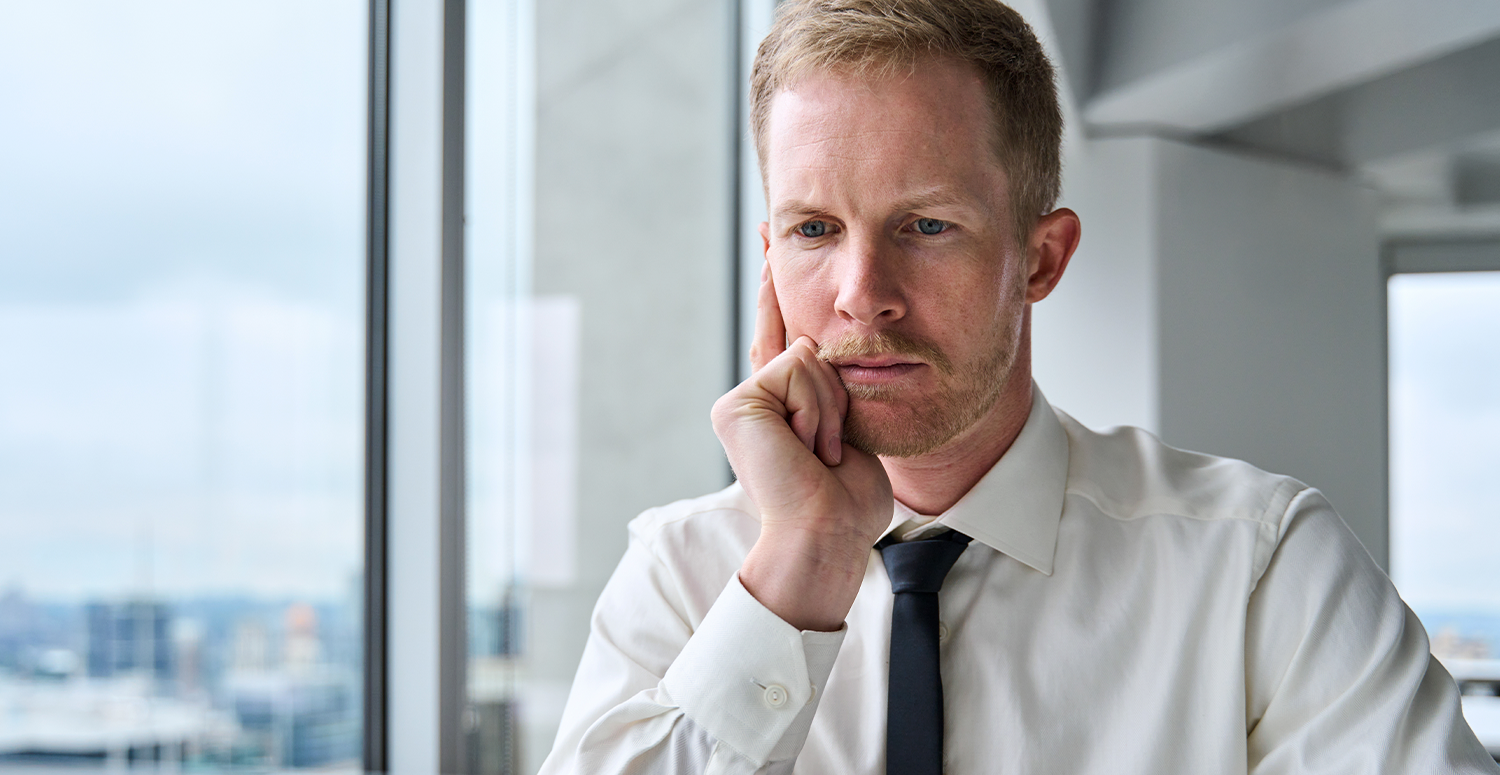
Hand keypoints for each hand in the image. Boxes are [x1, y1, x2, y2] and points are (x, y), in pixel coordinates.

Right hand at [711, 261, 893, 630]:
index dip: (772, 283)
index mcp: (774, 404)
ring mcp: (740, 400)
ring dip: (832, 410)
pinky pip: (800, 368)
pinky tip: (809, 448)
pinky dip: (818, 410)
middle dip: (834, 398)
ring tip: (821, 453)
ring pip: (809, 356)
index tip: (768, 232)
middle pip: (806, 343)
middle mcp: (750, 398)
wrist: (826, 532)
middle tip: (827, 452)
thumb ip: (825, 380)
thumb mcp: (845, 425)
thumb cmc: (845, 497)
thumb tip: (814, 337)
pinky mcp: (737, 403)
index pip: (781, 332)